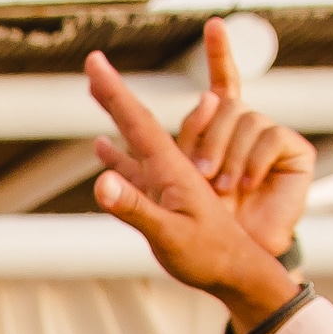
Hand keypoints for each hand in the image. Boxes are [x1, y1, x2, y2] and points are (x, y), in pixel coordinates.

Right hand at [84, 34, 311, 333]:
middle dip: (113, 93)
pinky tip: (102, 149)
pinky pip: (134, 170)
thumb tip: (102, 181)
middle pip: (135, 122)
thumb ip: (136, 208)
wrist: (238, 272)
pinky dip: (117, 156)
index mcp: (172, 169)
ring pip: (134, 142)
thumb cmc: (209, 256)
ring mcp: (165, 184)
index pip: (137, 122)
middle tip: (94, 64)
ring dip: (115, 117)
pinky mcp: (163, 201)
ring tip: (97, 94)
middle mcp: (169, 169)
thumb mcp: (170, 236)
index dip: (115, 91)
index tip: (97, 62)